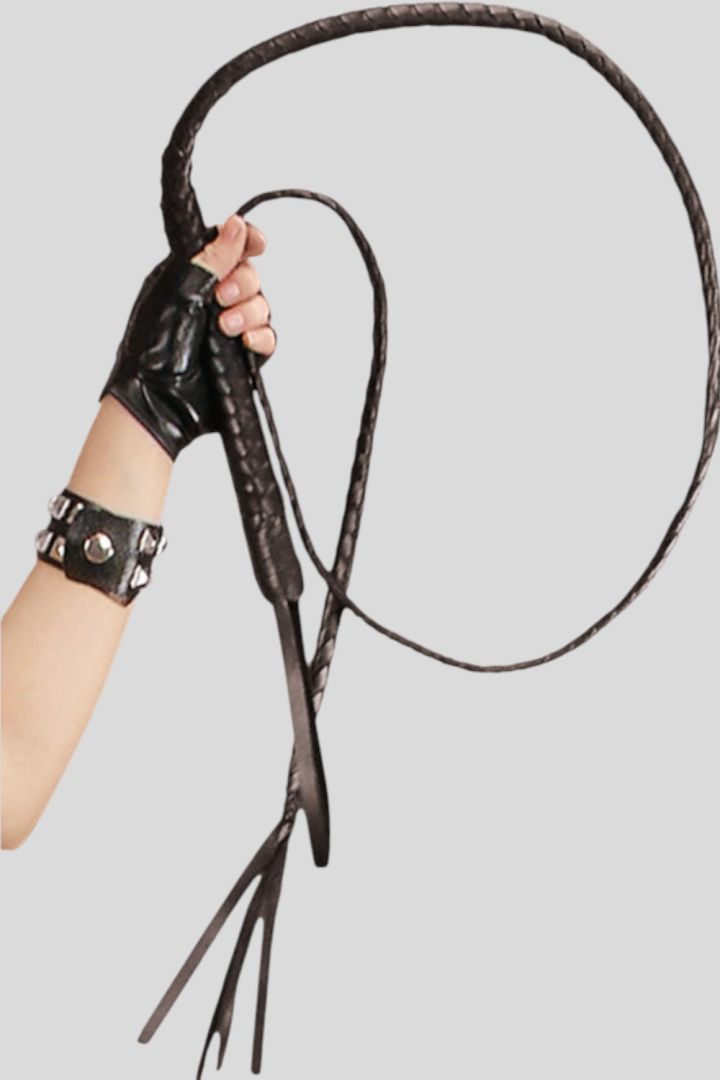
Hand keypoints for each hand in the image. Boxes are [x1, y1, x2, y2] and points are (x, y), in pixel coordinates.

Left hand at [99, 214, 274, 460]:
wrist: (158, 400)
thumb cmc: (153, 348)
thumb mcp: (180, 291)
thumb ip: (213, 258)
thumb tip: (235, 224)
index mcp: (189, 276)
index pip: (225, 246)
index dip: (245, 241)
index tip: (257, 243)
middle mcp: (210, 299)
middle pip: (250, 275)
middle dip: (243, 284)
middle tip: (221, 298)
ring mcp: (227, 329)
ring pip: (261, 306)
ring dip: (249, 313)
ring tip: (226, 329)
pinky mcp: (241, 357)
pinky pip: (267, 338)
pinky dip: (260, 338)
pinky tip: (245, 345)